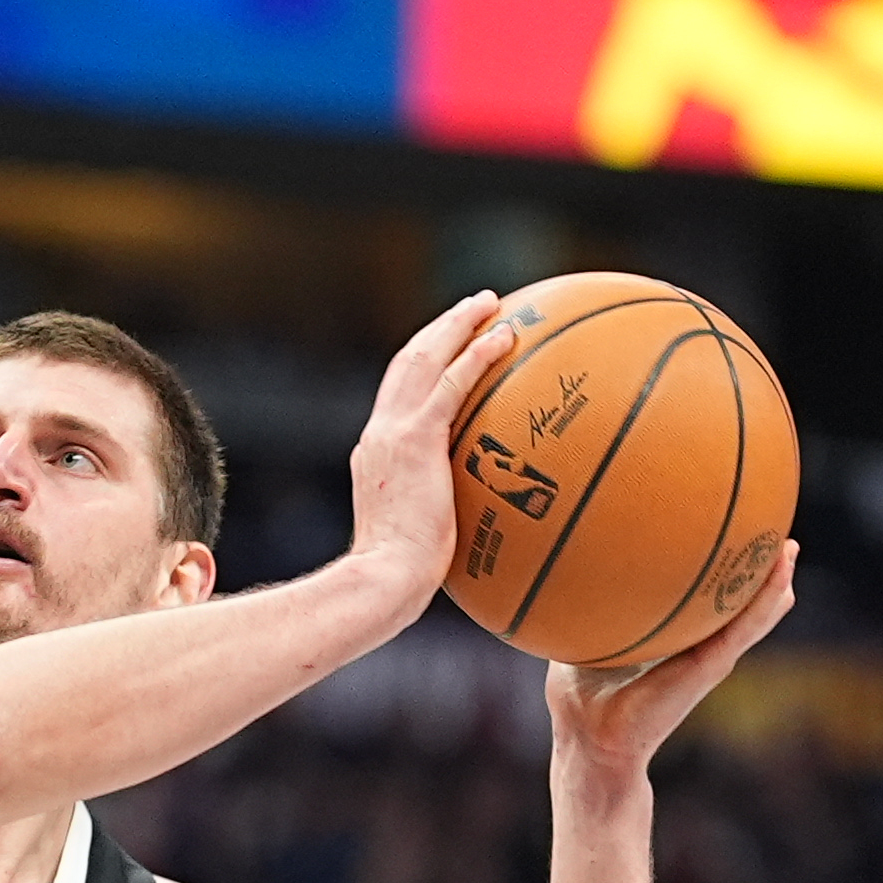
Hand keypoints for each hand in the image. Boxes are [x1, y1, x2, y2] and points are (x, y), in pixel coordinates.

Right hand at [346, 288, 517, 593]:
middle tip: (474, 306)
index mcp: (376, 452)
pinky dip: (477, 354)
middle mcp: (379, 433)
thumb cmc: (402, 576)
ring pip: (425, 358)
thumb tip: (470, 530)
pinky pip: (452, 383)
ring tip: (490, 303)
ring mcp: (393, 433)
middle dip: (442, 329)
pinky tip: (505, 336)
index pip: (399, 394)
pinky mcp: (415, 439)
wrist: (382, 578)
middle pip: (409, 362)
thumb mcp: (418, 537)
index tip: (451, 345)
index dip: (425, 363)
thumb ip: (437, 516)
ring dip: (458, 324)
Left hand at [547, 538, 799, 778]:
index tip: (728, 533)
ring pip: (751, 615)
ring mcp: (708, 657)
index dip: (715, 569)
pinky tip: (782, 576)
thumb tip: (559, 574)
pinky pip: (745, 628)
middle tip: (775, 533)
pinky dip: (764, 602)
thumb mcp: (580, 639)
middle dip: (754, 570)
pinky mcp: (710, 666)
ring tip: (788, 549)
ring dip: (773, 582)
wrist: (593, 741)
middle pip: (734, 604)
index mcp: (671, 640)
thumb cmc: (581, 699)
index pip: (699, 601)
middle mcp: (696, 647)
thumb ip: (579, 609)